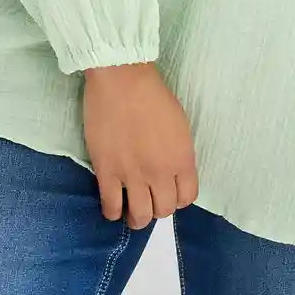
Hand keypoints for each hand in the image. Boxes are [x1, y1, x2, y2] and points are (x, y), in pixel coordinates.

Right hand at [82, 61, 199, 229]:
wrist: (121, 77)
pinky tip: (113, 205)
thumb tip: (172, 172)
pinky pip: (111, 207)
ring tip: (131, 211)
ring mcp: (133, 174)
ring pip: (139, 216)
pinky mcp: (107, 171)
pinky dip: (113, 212)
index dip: (178, 198)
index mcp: (182, 158)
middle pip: (164, 210)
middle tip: (149, 199)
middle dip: (157, 207)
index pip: (187, 198)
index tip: (168, 192)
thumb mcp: (179, 123)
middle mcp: (160, 172)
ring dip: (137, 218)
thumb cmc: (152, 92)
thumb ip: (178, 152)